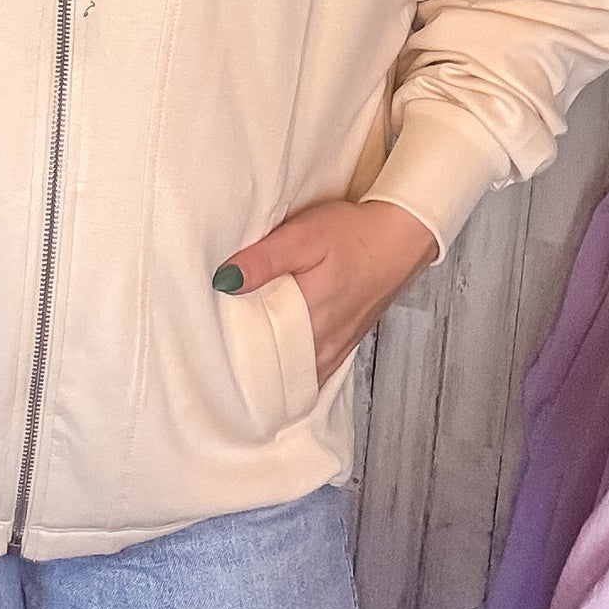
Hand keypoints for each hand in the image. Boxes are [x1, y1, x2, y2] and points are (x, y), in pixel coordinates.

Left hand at [214, 197, 439, 383]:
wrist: (401, 239)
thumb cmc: (355, 235)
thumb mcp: (304, 236)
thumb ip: (265, 260)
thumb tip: (225, 280)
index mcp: (308, 317)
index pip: (258, 352)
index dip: (230, 350)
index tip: (207, 344)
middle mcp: (323, 343)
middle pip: (275, 368)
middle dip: (246, 364)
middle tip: (217, 352)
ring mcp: (336, 348)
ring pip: (294, 374)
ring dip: (270, 368)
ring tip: (241, 356)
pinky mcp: (343, 345)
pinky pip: (312, 371)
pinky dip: (292, 370)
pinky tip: (277, 360)